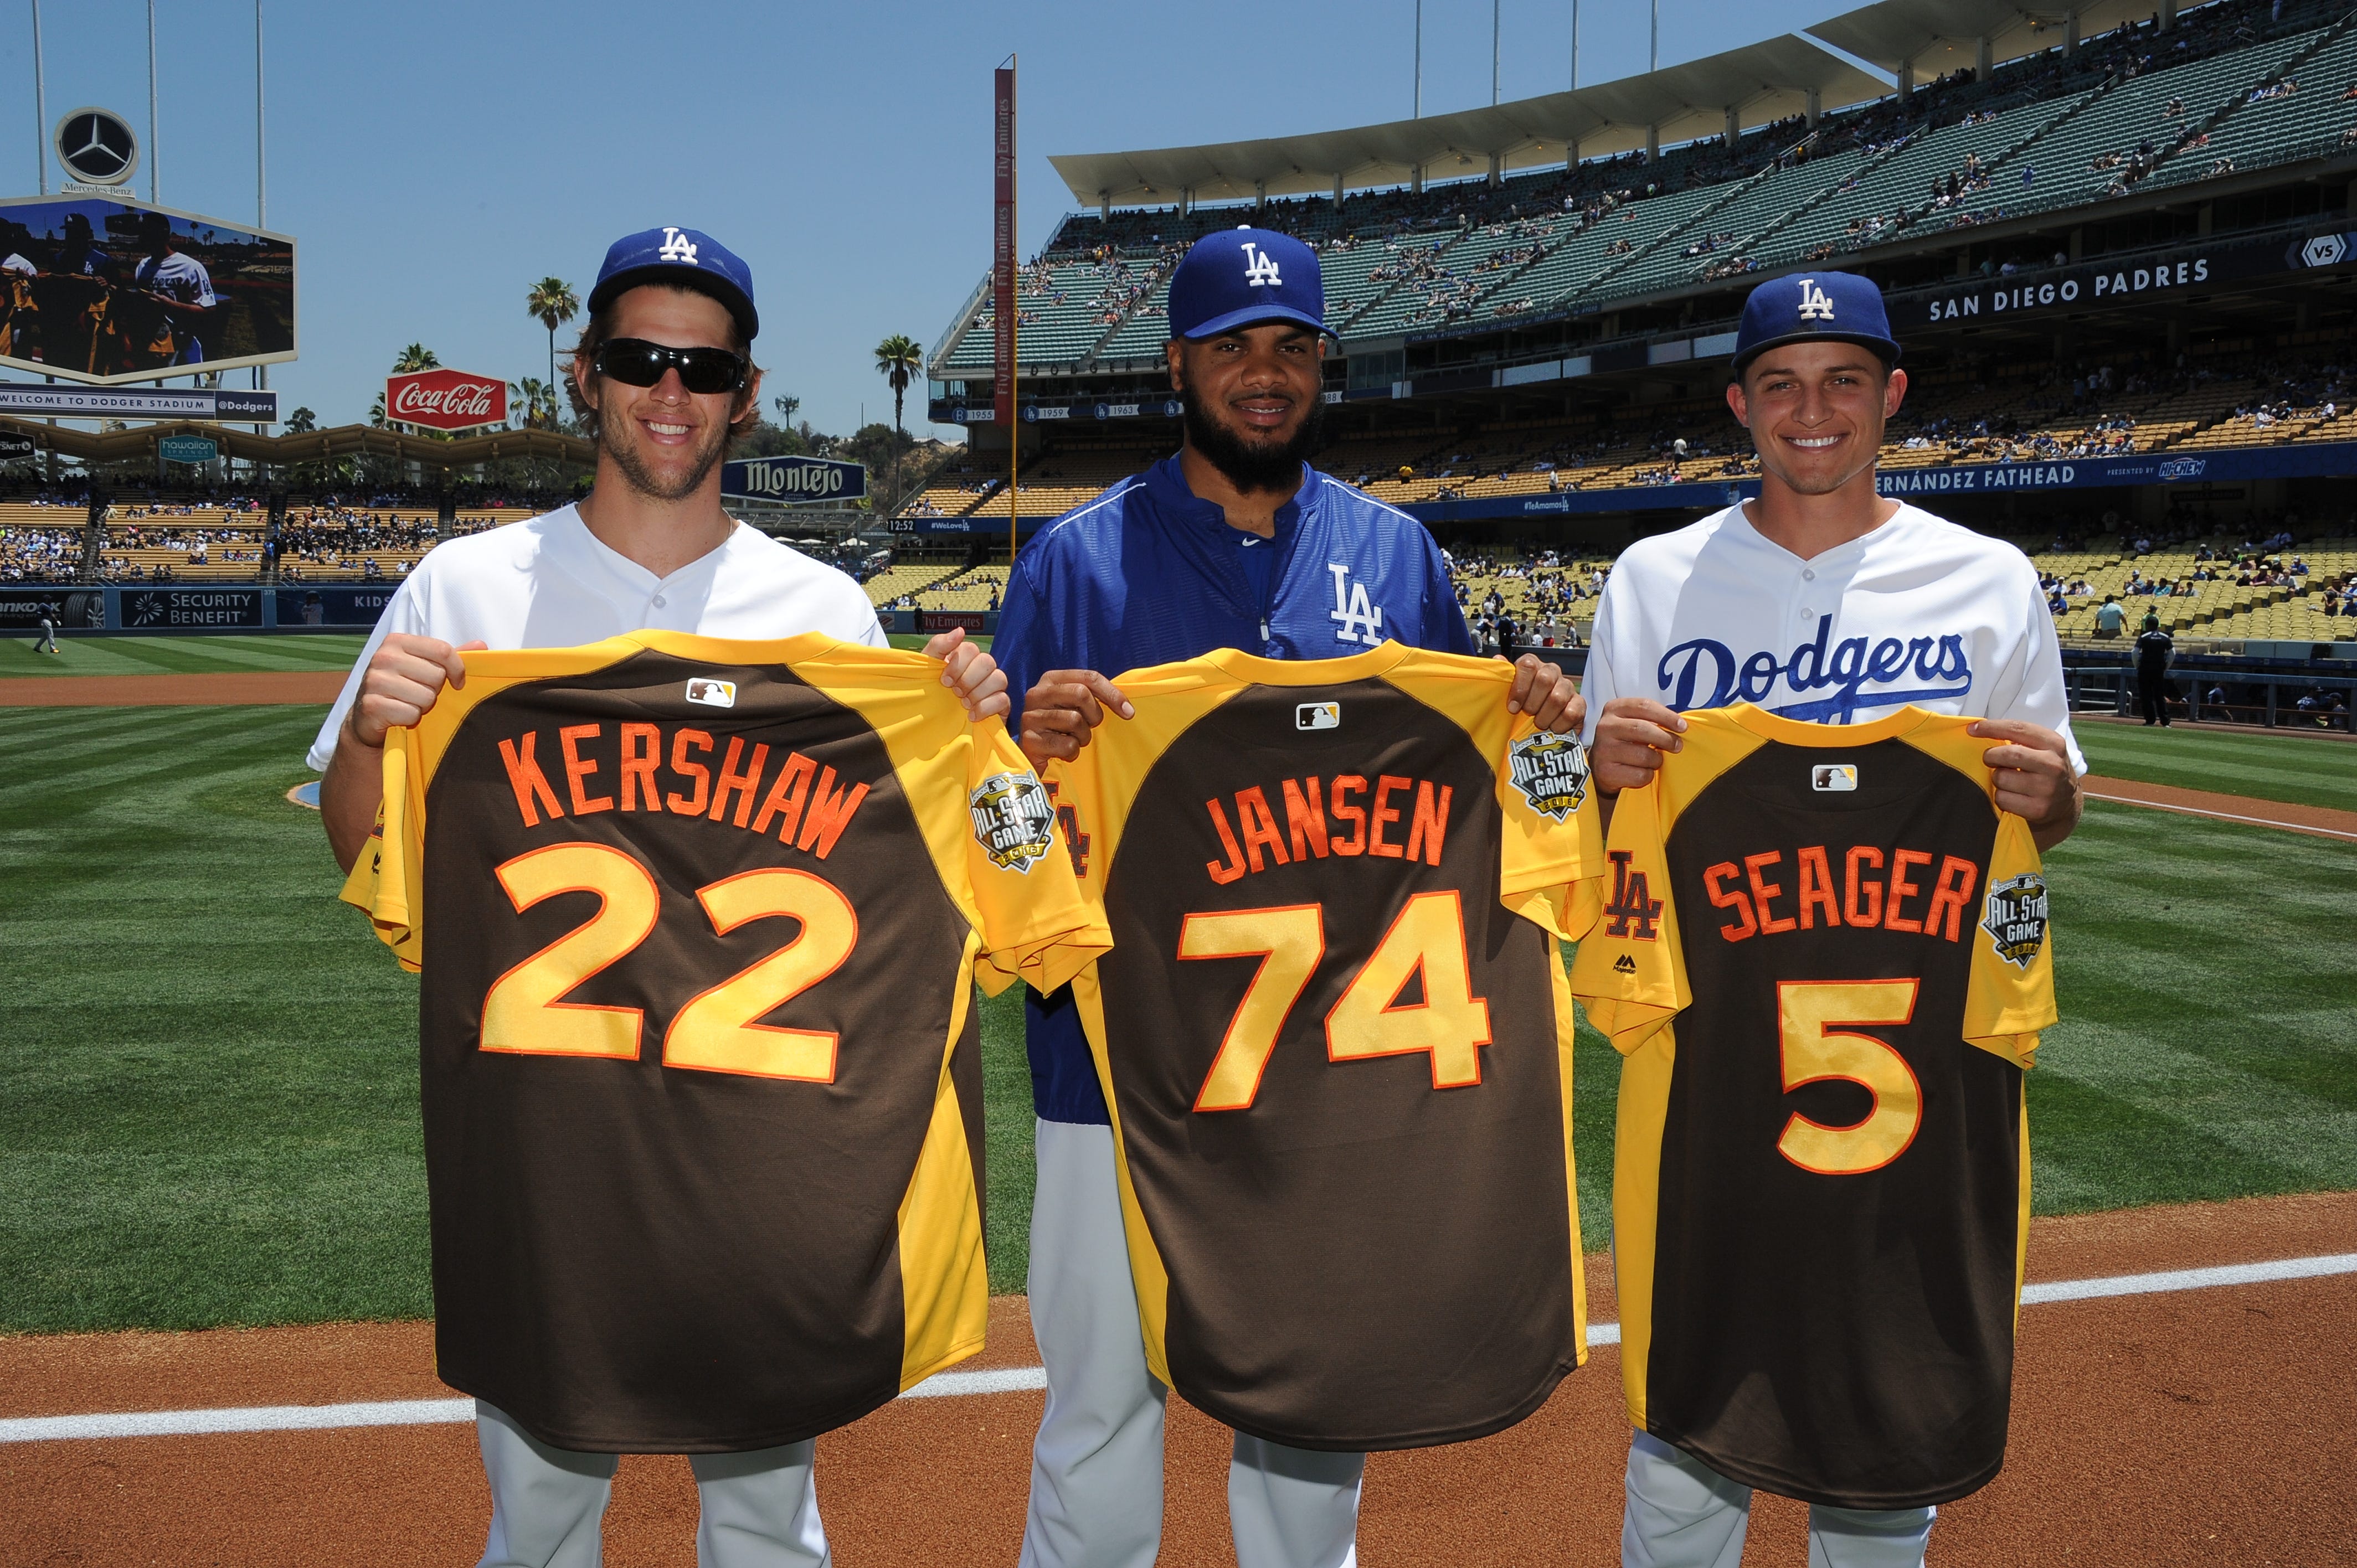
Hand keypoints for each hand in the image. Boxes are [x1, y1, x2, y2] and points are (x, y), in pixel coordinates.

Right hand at [345, 633, 484, 748]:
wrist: (368, 717)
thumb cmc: (402, 687)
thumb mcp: (425, 666)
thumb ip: (450, 656)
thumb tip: (481, 646)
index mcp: (397, 641)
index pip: (442, 650)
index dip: (457, 669)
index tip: (457, 681)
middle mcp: (383, 657)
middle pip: (437, 675)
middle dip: (435, 689)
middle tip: (420, 692)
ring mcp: (375, 681)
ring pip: (426, 696)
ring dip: (423, 705)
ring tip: (409, 702)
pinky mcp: (372, 705)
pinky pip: (411, 713)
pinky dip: (410, 718)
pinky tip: (400, 714)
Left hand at [924, 627, 1008, 722]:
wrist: (934, 726)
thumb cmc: (930, 694)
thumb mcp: (926, 669)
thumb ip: (939, 645)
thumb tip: (960, 631)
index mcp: (964, 658)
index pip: (971, 649)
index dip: (958, 665)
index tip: (944, 681)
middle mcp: (981, 669)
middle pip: (987, 661)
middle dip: (968, 679)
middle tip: (955, 692)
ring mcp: (993, 686)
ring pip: (999, 678)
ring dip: (978, 693)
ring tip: (964, 704)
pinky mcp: (1000, 705)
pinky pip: (1003, 699)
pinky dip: (986, 707)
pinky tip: (972, 716)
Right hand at [1018, 669, 1131, 767]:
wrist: (1032, 755)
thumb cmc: (1060, 727)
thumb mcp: (1075, 706)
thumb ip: (1094, 696)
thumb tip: (1128, 709)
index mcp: (1051, 679)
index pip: (1089, 677)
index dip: (1112, 694)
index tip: (1128, 712)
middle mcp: (1037, 694)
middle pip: (1081, 694)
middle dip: (1094, 715)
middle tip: (1089, 726)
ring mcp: (1031, 717)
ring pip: (1075, 720)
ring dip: (1082, 736)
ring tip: (1072, 739)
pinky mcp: (1029, 740)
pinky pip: (1067, 745)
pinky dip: (1072, 752)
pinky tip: (1062, 751)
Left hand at [1506, 653, 1584, 733]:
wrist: (1544, 720)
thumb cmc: (1524, 703)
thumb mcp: (1509, 691)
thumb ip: (1504, 676)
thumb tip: (1497, 660)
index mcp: (1534, 666)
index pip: (1528, 665)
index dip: (1519, 688)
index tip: (1512, 707)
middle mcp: (1552, 672)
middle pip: (1545, 680)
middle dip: (1532, 703)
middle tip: (1528, 714)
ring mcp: (1567, 686)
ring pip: (1557, 698)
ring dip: (1544, 716)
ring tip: (1539, 722)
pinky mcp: (1580, 703)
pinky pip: (1571, 713)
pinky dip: (1559, 724)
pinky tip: (1552, 727)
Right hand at [1591, 696, 1686, 794]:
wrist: (1599, 767)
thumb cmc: (1624, 742)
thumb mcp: (1632, 722)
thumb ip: (1652, 719)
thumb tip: (1680, 725)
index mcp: (1614, 709)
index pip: (1644, 706)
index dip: (1667, 716)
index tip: (1682, 726)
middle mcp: (1606, 727)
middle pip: (1643, 729)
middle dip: (1666, 739)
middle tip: (1677, 746)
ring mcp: (1604, 750)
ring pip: (1644, 755)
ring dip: (1657, 760)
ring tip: (1655, 760)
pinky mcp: (1606, 772)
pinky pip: (1639, 775)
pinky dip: (1648, 775)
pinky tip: (1643, 772)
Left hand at [1968, 718, 2081, 847]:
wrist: (2066, 802)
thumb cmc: (2045, 769)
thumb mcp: (2042, 748)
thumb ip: (2018, 737)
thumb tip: (1978, 729)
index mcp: (2054, 743)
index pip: (2018, 729)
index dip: (1992, 727)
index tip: (1972, 729)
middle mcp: (2053, 765)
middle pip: (2008, 754)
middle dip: (1991, 756)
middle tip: (1990, 760)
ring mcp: (2047, 788)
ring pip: (2001, 778)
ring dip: (1996, 779)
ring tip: (2007, 780)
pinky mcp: (2038, 809)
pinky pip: (2002, 799)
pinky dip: (2000, 797)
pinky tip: (2011, 796)